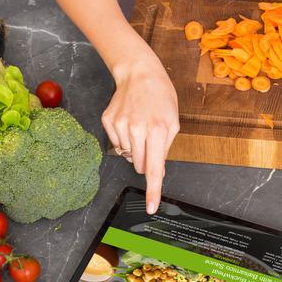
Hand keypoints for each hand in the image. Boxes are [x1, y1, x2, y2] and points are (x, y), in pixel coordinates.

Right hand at [102, 54, 179, 213]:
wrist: (139, 73)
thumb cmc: (161, 97)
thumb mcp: (173, 122)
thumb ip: (165, 150)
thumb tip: (156, 172)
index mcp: (158, 131)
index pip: (154, 169)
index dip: (153, 191)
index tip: (151, 208)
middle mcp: (137, 130)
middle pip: (139, 165)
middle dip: (146, 160)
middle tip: (150, 140)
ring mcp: (120, 125)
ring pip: (127, 156)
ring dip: (135, 148)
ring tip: (140, 126)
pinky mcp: (108, 121)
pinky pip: (117, 144)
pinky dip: (124, 139)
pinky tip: (129, 122)